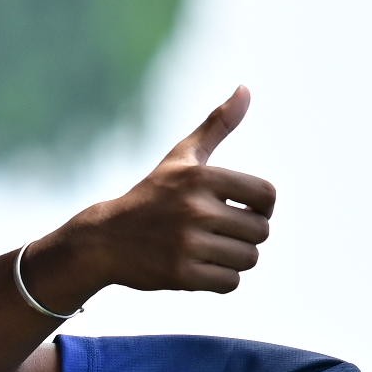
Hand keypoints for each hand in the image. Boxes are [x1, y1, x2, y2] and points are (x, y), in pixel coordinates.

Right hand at [28, 86, 275, 303]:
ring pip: (248, 259)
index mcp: (202, 177)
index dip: (262, 206)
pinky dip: (221, 280)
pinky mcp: (182, 275)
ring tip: (210, 250)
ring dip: (235, 259)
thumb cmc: (151, 195)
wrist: (104, 239)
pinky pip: (230, 283)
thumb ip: (217, 125)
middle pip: (260, 232)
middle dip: (246, 235)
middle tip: (220, 233)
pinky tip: (200, 267)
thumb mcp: (181, 157)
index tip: (242, 208)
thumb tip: (246, 88)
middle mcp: (196, 209)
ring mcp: (188, 244)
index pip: (267, 195)